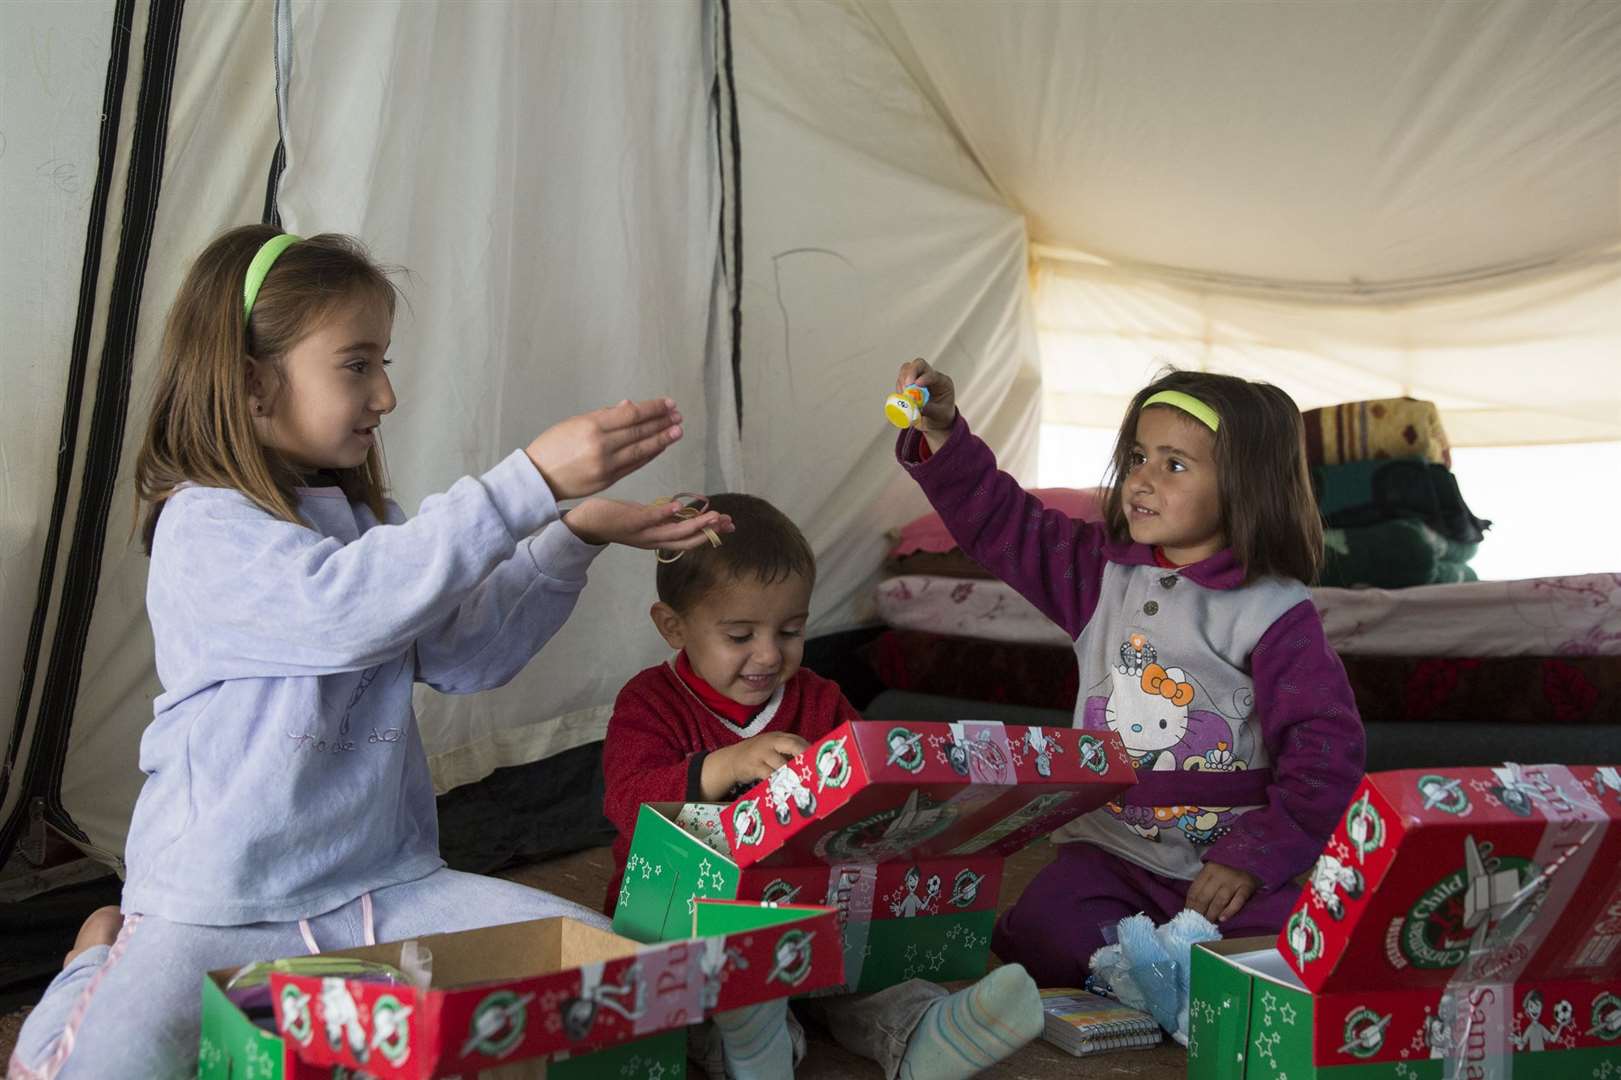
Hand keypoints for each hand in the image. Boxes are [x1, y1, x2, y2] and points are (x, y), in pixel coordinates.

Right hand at [526, 399, 683, 499]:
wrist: (538, 477)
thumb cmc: (553, 445)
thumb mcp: (574, 422)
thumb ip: (605, 415)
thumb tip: (631, 406)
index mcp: (592, 425)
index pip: (632, 414)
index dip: (654, 408)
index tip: (669, 404)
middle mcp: (601, 445)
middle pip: (640, 431)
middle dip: (662, 423)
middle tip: (678, 416)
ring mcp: (606, 465)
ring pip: (641, 450)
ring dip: (662, 440)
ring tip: (677, 431)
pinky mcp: (608, 480)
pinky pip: (634, 465)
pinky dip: (649, 455)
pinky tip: (660, 447)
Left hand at [563, 498, 732, 548]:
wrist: (586, 522)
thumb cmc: (616, 517)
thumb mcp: (644, 518)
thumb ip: (664, 517)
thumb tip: (684, 511)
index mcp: (657, 539)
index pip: (689, 539)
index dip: (710, 533)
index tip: (729, 525)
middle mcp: (652, 540)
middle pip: (686, 539)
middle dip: (709, 532)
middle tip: (727, 523)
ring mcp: (642, 532)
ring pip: (673, 532)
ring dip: (696, 525)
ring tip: (713, 516)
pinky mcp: (630, 521)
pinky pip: (651, 518)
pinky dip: (666, 514)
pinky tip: (680, 507)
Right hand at [701, 733, 807, 800]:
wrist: (732, 759)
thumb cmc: (759, 755)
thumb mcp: (773, 749)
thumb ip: (790, 754)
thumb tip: (814, 765)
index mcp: (780, 737)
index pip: (799, 740)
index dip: (811, 750)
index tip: (822, 761)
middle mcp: (772, 742)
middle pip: (792, 745)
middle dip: (805, 756)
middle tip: (816, 770)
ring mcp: (762, 753)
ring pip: (780, 763)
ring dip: (792, 774)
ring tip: (804, 784)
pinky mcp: (753, 766)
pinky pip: (767, 775)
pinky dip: (777, 782)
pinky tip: (785, 789)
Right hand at [895, 358, 957, 449]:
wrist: (936, 420)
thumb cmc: (941, 415)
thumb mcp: (940, 414)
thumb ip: (930, 409)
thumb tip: (917, 406)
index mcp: (942, 382)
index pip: (932, 373)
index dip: (924, 377)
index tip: (916, 384)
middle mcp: (930, 376)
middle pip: (918, 364)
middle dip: (910, 372)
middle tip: (906, 385)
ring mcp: (918, 378)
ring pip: (906, 369)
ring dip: (902, 381)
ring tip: (904, 395)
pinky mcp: (908, 384)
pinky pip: (900, 380)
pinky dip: (899, 387)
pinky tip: (901, 397)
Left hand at [1186, 861, 1260, 923]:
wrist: (1251, 863)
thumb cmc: (1227, 874)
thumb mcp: (1213, 875)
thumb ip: (1203, 888)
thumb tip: (1191, 908)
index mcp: (1208, 869)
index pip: (1195, 890)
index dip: (1190, 905)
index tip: (1188, 916)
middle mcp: (1220, 874)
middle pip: (1205, 897)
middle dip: (1199, 912)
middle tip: (1197, 924)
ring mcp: (1234, 880)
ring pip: (1219, 900)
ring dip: (1212, 914)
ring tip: (1208, 923)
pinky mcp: (1247, 887)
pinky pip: (1237, 901)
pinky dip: (1229, 911)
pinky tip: (1222, 919)